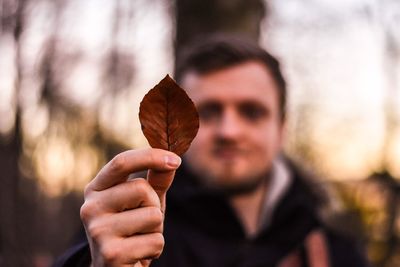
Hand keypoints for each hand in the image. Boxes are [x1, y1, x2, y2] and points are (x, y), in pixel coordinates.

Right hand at [80, 148, 180, 266]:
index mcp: (96, 189)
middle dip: (154, 206)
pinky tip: (139, 255)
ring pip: (152, 216)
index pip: (121, 162)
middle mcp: (90, 208)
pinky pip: (155, 241)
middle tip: (142, 223)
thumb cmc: (133, 231)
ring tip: (139, 239)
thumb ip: (156, 181)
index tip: (176, 160)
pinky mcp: (111, 254)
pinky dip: (155, 249)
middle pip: (141, 189)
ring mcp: (97, 232)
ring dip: (156, 230)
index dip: (151, 157)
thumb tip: (173, 159)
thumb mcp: (144, 202)